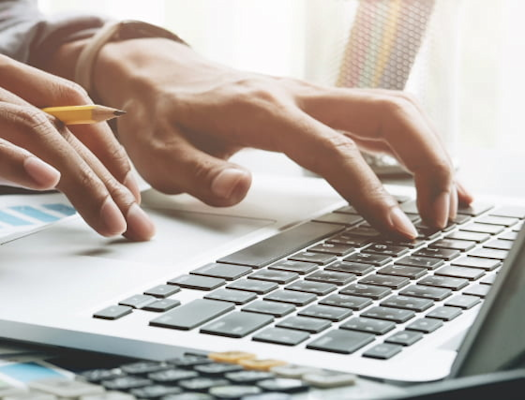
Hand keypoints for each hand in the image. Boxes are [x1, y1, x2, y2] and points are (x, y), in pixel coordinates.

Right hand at [0, 42, 154, 238]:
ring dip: (77, 177)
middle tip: (134, 216)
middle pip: (57, 117)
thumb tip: (45, 173)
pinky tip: (46, 181)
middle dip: (106, 171)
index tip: (129, 193)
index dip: (104, 148)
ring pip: (26, 128)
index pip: (62, 105)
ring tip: (109, 215)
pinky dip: (14, 160)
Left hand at [89, 38, 472, 238]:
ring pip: (394, 109)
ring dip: (430, 152)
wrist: (156, 79)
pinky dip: (413, 146)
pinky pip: (379, 118)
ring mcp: (313, 97)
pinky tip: (429, 180)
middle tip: (438, 219)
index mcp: (262, 109)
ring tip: (447, 207)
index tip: (394, 228)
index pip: (333, 148)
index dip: (369, 190)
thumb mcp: (159, 154)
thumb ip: (198, 174)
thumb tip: (239, 188)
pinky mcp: (318, 106)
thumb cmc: (158, 118)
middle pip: (388, 112)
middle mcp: (298, 95)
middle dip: (427, 162)